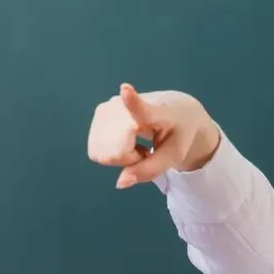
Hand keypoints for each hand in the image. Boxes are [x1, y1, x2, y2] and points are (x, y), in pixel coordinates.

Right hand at [87, 83, 219, 187]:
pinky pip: (96, 150)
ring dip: (119, 157)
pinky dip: (111, 152)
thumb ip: (149, 171)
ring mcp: (109, 107)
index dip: (131, 101)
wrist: (174, 109)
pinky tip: (126, 141)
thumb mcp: (173, 157)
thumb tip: (120, 183)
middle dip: (128, 161)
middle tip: (145, 151)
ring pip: (102, 154)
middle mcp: (125, 105)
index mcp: (154, 111)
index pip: (140, 107)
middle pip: (114, 154)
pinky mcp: (99, 111)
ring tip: (137, 144)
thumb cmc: (177, 133)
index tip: (126, 89)